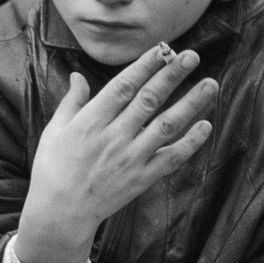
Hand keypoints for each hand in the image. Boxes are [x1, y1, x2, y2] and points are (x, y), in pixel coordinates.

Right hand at [16, 45, 215, 262]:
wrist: (61, 213)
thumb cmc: (53, 169)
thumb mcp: (54, 131)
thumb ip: (71, 102)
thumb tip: (78, 75)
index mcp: (91, 121)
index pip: (123, 86)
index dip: (145, 66)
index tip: (163, 49)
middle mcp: (114, 137)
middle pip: (149, 100)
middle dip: (172, 76)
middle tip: (193, 56)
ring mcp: (131, 158)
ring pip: (166, 126)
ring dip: (190, 104)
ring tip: (210, 84)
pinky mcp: (142, 178)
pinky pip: (171, 158)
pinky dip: (190, 143)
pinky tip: (206, 125)